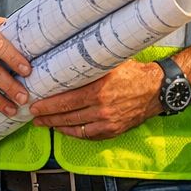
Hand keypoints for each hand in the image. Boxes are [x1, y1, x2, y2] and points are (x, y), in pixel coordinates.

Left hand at [30, 59, 163, 140]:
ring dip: (57, 126)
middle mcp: (101, 109)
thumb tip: (71, 55)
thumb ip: (92, 62)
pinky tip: (65, 129)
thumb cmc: (134, 72)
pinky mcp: (113, 130)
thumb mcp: (111, 62)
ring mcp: (107, 122)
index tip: (36, 104)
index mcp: (99, 90)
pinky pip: (89, 135)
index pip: (67, 100)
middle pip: (68, 116)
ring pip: (76, 128)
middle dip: (48, 116)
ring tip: (44, 123)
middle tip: (34, 115)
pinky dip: (74, 133)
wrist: (155, 89)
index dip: (49, 104)